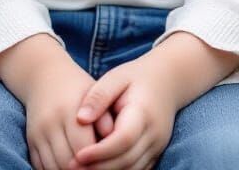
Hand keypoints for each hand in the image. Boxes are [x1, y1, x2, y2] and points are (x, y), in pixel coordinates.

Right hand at [22, 58, 116, 169]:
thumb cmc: (77, 88)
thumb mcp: (94, 95)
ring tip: (84, 169)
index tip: (107, 163)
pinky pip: (40, 166)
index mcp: (70, 109)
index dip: (96, 160)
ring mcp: (38, 133)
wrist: (44, 76)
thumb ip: (105, 117)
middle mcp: (51, 122)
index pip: (83, 147)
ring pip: (53, 167)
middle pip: (67, 161)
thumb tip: (114, 141)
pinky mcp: (31, 140)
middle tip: (96, 169)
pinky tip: (67, 168)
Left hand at [68, 51, 178, 169]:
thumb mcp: (116, 77)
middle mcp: (154, 133)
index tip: (77, 156)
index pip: (123, 139)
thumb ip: (98, 96)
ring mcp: (157, 146)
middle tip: (71, 167)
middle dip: (98, 168)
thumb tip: (80, 118)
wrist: (167, 81)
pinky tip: (98, 168)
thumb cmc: (136, 77)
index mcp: (143, 112)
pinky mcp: (156, 154)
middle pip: (126, 160)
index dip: (100, 152)